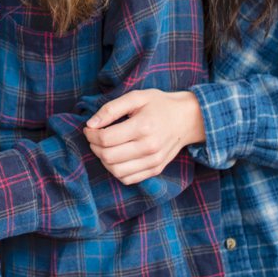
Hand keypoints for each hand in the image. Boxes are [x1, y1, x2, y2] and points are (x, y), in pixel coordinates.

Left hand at [84, 89, 202, 184]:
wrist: (188, 118)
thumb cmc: (159, 105)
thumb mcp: (136, 97)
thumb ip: (111, 108)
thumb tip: (91, 124)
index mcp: (143, 126)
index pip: (106, 138)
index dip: (91, 134)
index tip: (89, 128)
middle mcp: (149, 147)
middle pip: (108, 156)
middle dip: (94, 146)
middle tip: (94, 137)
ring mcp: (153, 161)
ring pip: (116, 171)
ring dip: (103, 160)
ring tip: (104, 147)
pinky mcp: (156, 169)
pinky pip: (128, 179)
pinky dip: (116, 171)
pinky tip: (116, 157)